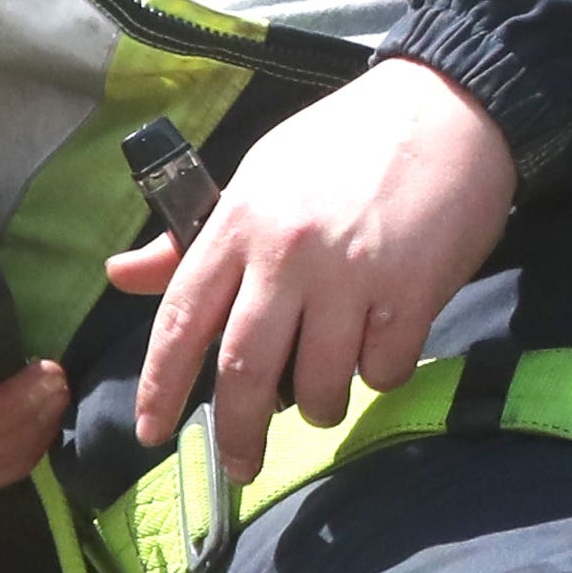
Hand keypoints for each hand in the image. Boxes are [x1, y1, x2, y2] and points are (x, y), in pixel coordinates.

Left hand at [112, 60, 516, 495]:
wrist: (450, 107)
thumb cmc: (347, 141)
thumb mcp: (259, 176)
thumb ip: (193, 238)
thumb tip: (121, 275)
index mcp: (239, 223)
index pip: (181, 320)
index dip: (160, 387)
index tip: (151, 433)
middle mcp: (286, 254)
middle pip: (243, 370)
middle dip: (236, 432)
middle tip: (239, 465)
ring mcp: (350, 276)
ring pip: (317, 382)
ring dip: (318, 404)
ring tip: (325, 397)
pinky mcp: (412, 292)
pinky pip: (383, 368)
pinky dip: (380, 373)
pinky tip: (383, 348)